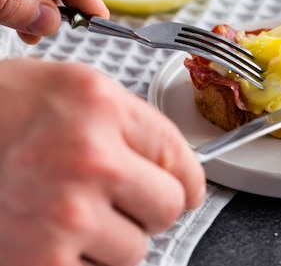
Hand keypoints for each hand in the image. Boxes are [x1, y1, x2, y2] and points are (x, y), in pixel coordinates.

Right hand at [0, 58, 205, 265]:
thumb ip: (127, 123)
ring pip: (136, 250)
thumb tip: (174, 164)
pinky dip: (79, 262)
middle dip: (149, 208)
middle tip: (116, 200)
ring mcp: (64, 214)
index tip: (181, 187)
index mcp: (101, 107)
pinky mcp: (38, 262)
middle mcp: (89, 158)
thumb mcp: (68, 90)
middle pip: (170, 207)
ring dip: (111, 240)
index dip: (184, 178)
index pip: (181, 158)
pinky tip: (51, 236)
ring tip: (68, 214)